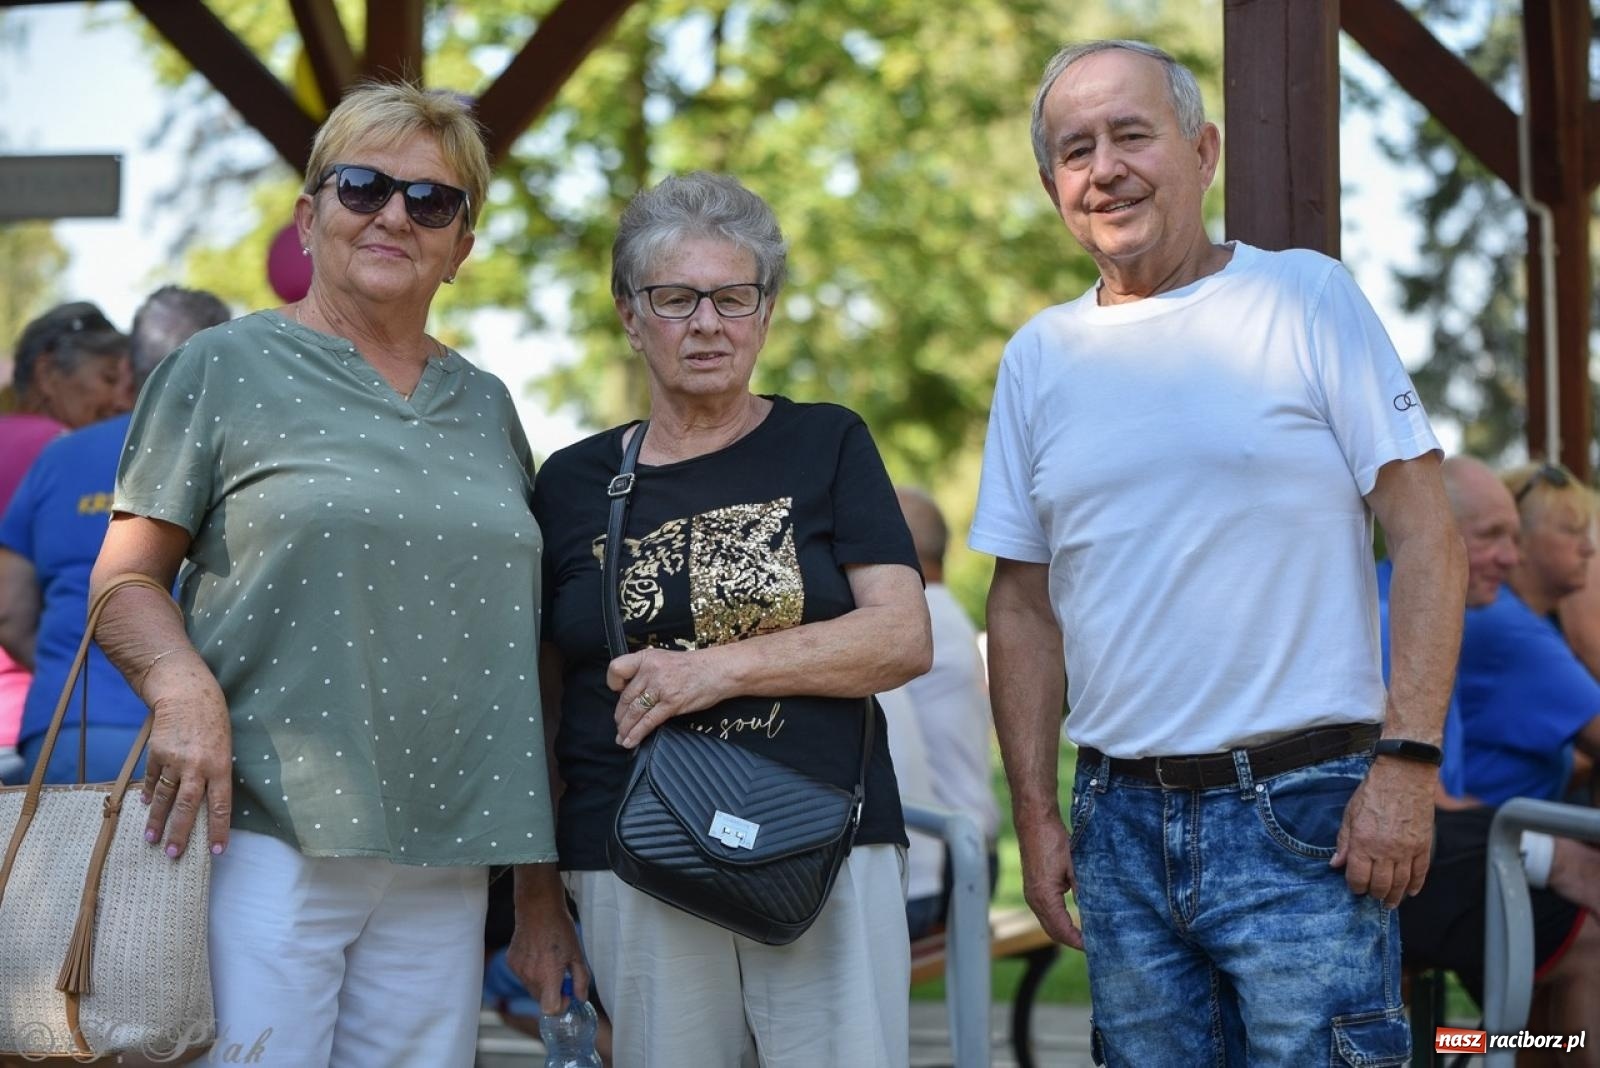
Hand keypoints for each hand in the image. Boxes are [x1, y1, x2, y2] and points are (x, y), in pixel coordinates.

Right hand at [140, 654, 232, 858]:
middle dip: (180, 832)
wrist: (188, 693)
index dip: (218, 829)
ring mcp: (174, 760)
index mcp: (221, 766)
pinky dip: (148, 793)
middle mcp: (197, 766)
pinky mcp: (156, 753)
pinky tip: (145, 806)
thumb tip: (207, 804)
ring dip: (157, 820)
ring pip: (164, 796)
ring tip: (152, 839)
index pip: (221, 805)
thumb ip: (216, 774)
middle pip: (187, 806)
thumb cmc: (214, 721)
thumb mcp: (225, 747)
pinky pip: (152, 778)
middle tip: (174, 854)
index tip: (217, 851)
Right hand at [506, 866, 589, 1013]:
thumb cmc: (560, 930)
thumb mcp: (577, 954)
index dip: (560, 1007)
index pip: (550, 1010)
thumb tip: (580, 999)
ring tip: (549, 960)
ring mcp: (518, 970)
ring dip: (541, 982)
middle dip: (552, 993)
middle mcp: (530, 976)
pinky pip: (523, 976)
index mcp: (548, 976)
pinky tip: (537, 954)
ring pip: (531, 988)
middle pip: (541, 1000)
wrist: (538, 909)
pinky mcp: (511, 962)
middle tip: (561, 974)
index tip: (566, 994)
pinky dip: (531, 971)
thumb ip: (580, 980)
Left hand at [607, 646, 724, 747]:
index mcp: (647, 657)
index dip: (613, 683)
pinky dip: (637, 733)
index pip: (616, 669)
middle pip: (625, 697)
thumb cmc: (693, 667)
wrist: (719, 670)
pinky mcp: (671, 703)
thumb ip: (646, 672)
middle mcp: (651, 670)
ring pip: (634, 711)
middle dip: (620, 715)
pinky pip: (648, 721)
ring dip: (625, 728)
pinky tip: (631, 741)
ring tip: (622, 738)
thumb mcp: (664, 659)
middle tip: (619, 725)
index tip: (616, 693)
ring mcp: (661, 687)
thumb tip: (630, 692)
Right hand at [1015, 815, 1083, 949]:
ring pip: (1048, 923)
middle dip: (1071, 941)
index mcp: (1044, 897)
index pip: (1062, 930)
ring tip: (1085, 935)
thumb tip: (1095, 911)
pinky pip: (1044, 913)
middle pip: (1052, 931)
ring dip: (1064, 931)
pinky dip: (1058, 921)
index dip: (1078, 941)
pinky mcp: (1032, 888)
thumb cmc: (1053, 841)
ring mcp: (1031, 895)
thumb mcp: (1074, 866)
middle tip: (1093, 944)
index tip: (1095, 946)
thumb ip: (1083, 890)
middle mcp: (1034, 900)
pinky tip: (1072, 919)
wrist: (1034, 823)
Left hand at [1331, 757, 1435, 906]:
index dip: (1355, 887)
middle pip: (1381, 885)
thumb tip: (1336, 864)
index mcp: (1364, 843)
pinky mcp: (1423, 846)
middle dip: (1375, 894)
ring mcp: (1407, 850)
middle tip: (1372, 897)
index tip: (1354, 887)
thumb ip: (1344, 842)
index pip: (1358, 877)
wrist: (1404, 776)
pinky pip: (1421, 872)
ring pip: (1401, 883)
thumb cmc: (1373, 793)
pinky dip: (1415, 885)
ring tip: (1390, 903)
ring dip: (1395, 896)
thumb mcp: (1350, 815)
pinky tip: (1410, 892)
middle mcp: (1386, 850)